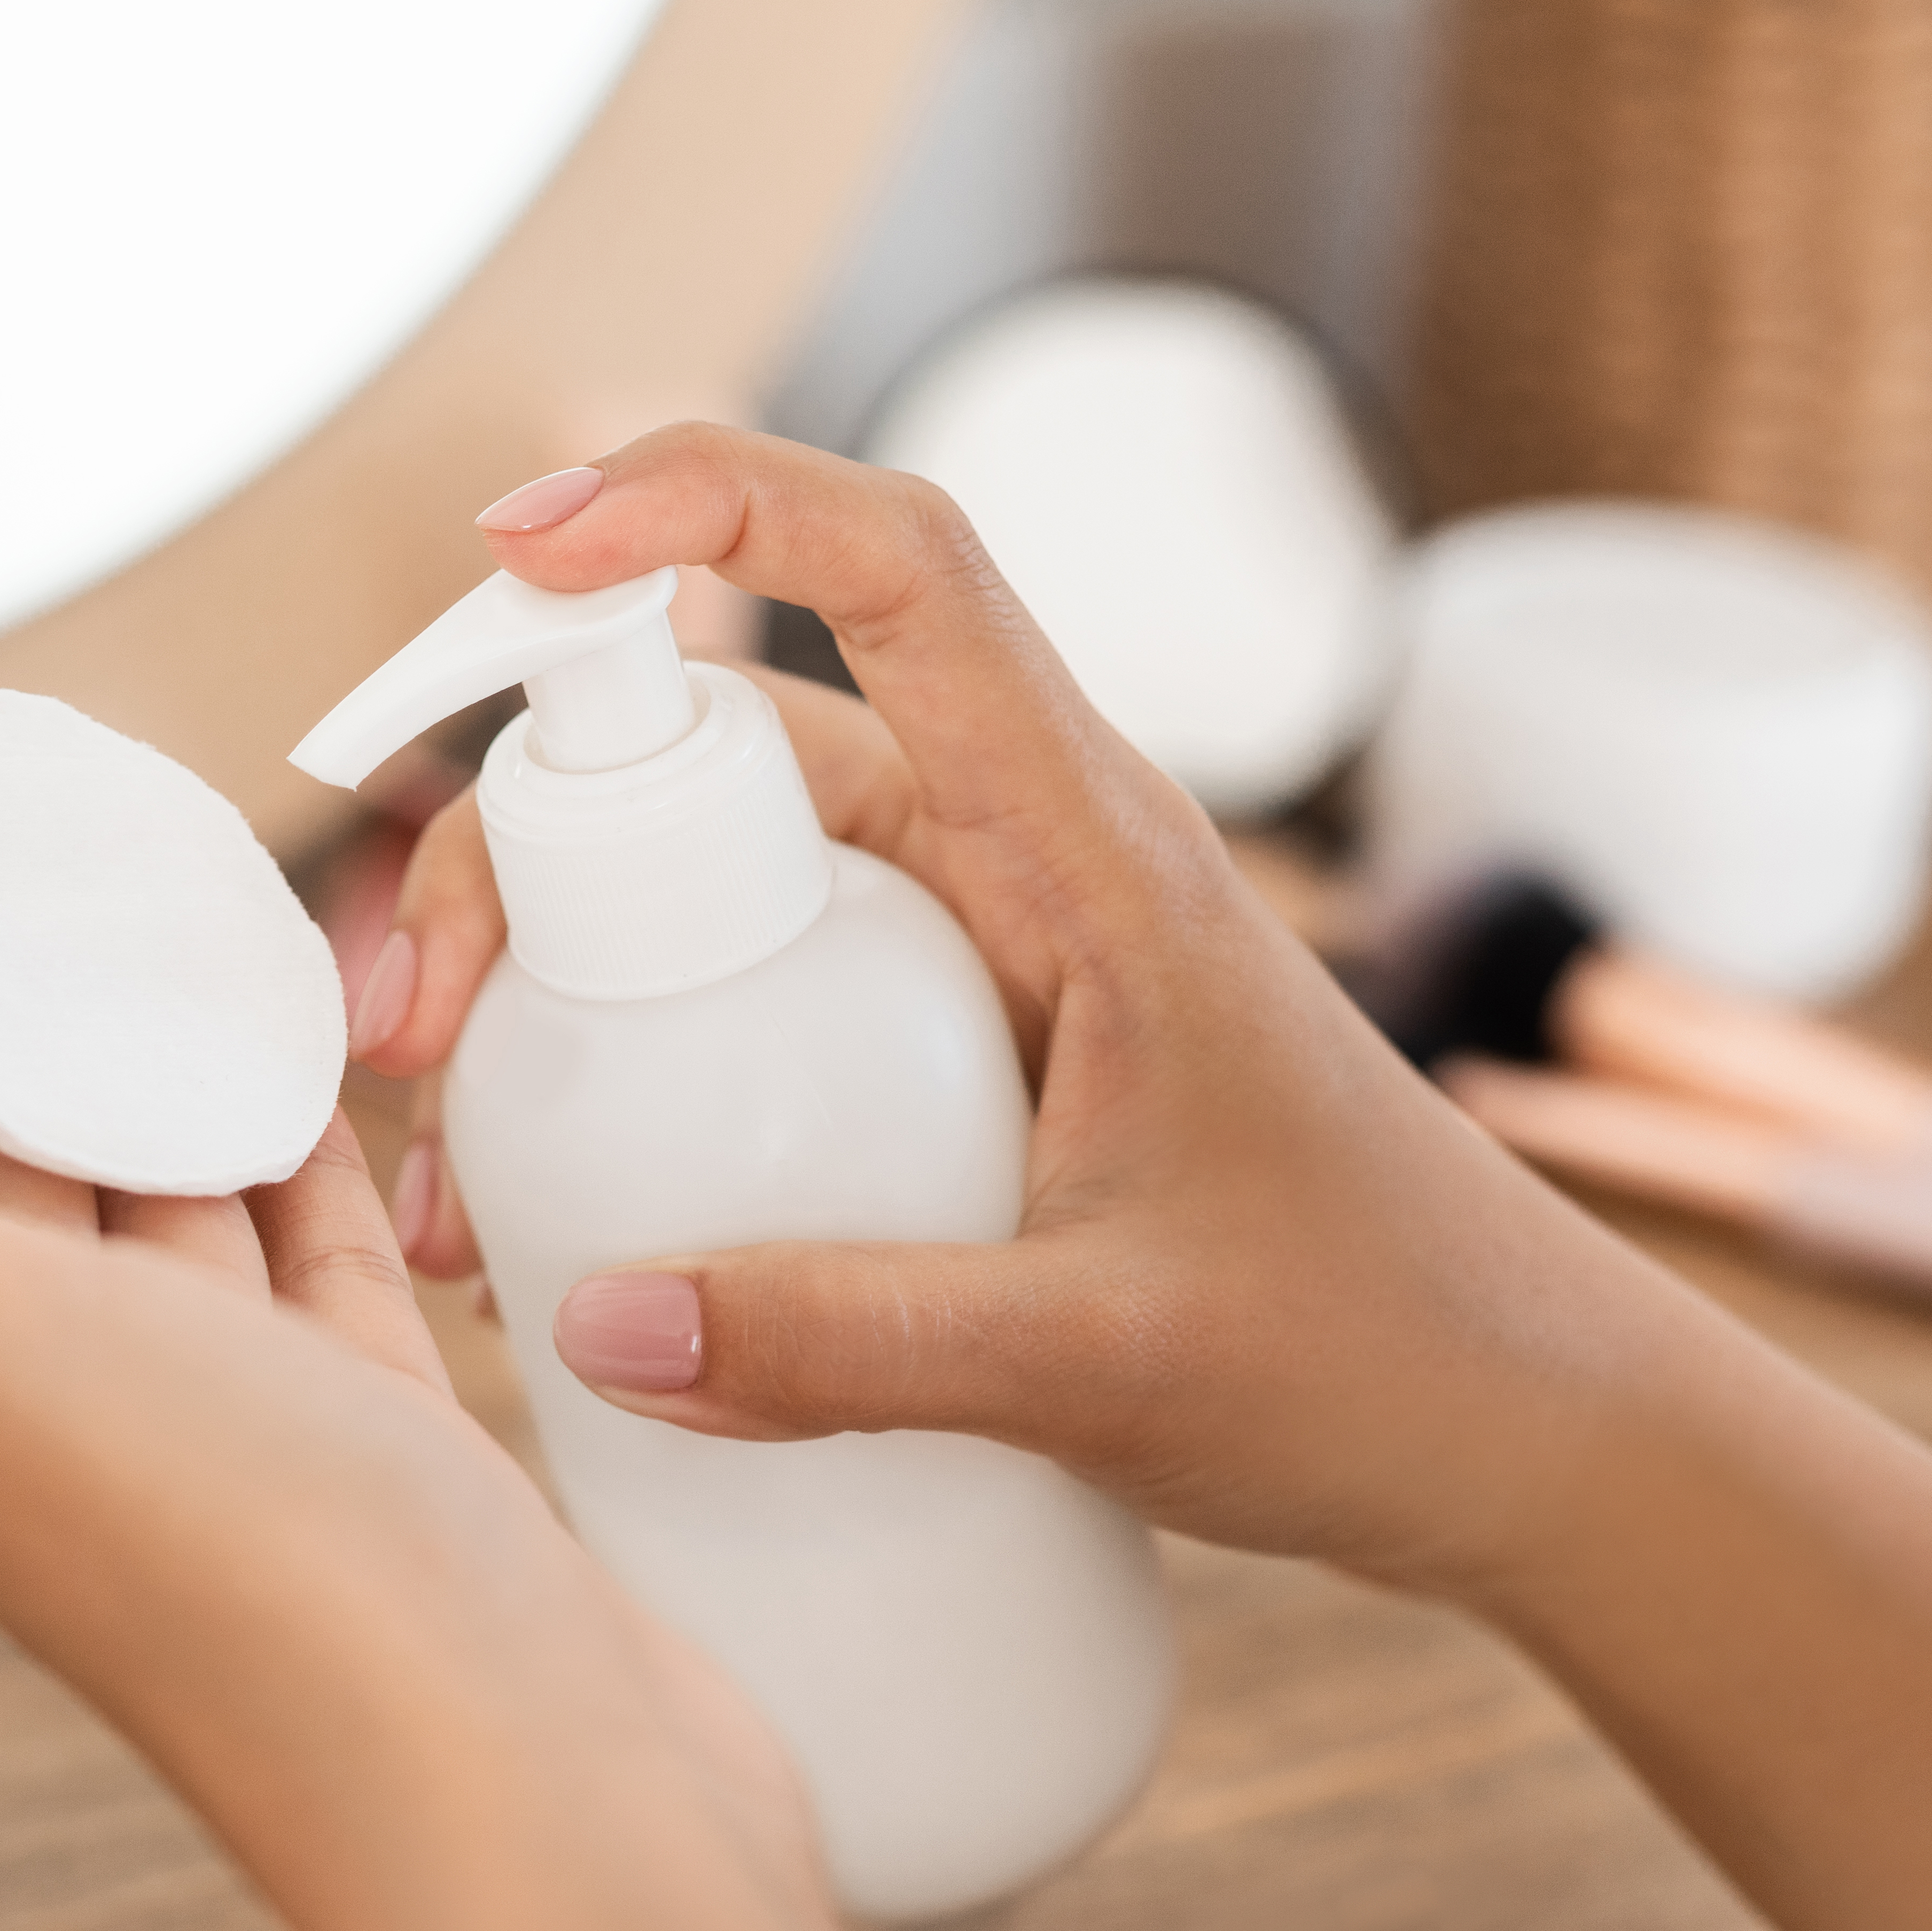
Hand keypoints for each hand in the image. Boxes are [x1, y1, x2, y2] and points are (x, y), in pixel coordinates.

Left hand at [0, 712, 806, 1930]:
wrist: (529, 1811)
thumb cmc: (252, 1576)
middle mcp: (41, 1395)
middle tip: (8, 775)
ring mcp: (211, 1418)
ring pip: (143, 1173)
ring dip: (133, 1027)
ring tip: (159, 867)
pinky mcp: (362, 1431)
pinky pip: (295, 1236)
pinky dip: (286, 1127)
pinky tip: (298, 1033)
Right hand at [361, 426, 1658, 1599]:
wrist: (1511, 1431)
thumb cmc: (1374, 1353)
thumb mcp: (1107, 1362)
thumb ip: (856, 1347)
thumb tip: (593, 1325)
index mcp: (1094, 850)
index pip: (900, 567)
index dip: (710, 499)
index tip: (525, 543)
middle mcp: (1026, 872)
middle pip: (733, 758)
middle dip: (539, 857)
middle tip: (420, 1040)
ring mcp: (987, 971)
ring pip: (728, 903)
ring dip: (574, 997)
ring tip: (463, 1185)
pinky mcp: (965, 1072)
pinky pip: (769, 1025)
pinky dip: (653, 1092)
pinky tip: (577, 1241)